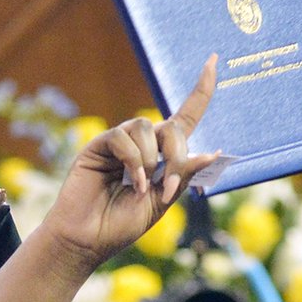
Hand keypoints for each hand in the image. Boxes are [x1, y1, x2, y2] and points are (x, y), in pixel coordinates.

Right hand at [42, 56, 217, 268]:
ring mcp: (120, 144)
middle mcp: (143, 146)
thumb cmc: (119, 225)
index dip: (200, 92)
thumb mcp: (161, 202)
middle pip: (171, 127)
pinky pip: (123, 137)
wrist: (87, 240)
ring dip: (151, 159)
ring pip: (145, 126)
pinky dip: (133, 160)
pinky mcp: (99, 145)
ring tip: (141, 187)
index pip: (185, 119)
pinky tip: (131, 183)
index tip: (214, 61)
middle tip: (168, 186)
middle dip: (177, 154)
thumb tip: (212, 151)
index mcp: (161, 159)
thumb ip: (182, 176)